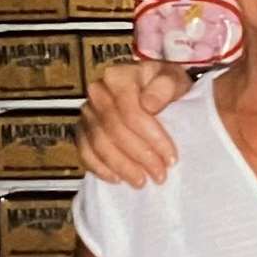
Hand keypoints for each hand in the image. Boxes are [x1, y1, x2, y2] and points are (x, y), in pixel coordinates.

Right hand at [78, 61, 190, 186]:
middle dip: (139, 156)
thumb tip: (149, 105)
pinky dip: (100, 168)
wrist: (154, 89)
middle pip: (114, 129)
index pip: (131, 111)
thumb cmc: (165, 86)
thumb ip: (165, 86)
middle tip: (159, 174)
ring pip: (98, 143)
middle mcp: (98, 92)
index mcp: (119, 76)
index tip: (171, 157)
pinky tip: (118, 179)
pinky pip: (84, 151)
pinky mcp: (82, 129)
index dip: (152, 137)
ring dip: (122, 166)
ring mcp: (87, 111)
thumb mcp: (174, 78)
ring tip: (142, 181)